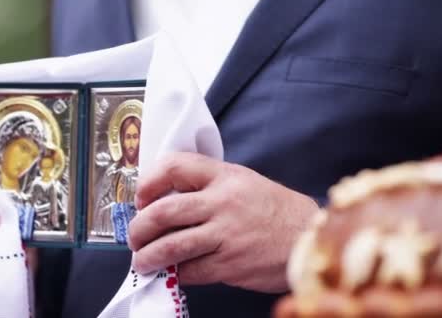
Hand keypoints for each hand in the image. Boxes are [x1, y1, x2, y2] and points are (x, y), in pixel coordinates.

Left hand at [127, 152, 318, 292]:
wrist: (307, 238)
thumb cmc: (274, 209)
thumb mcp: (243, 181)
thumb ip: (207, 184)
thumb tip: (164, 199)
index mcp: (224, 176)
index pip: (174, 167)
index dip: (148, 182)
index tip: (140, 198)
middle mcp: (222, 202)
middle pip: (163, 211)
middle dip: (139, 228)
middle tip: (134, 237)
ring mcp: (226, 234)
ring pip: (171, 246)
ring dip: (148, 256)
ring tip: (143, 260)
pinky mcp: (230, 264)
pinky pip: (190, 270)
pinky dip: (176, 273)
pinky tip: (174, 272)